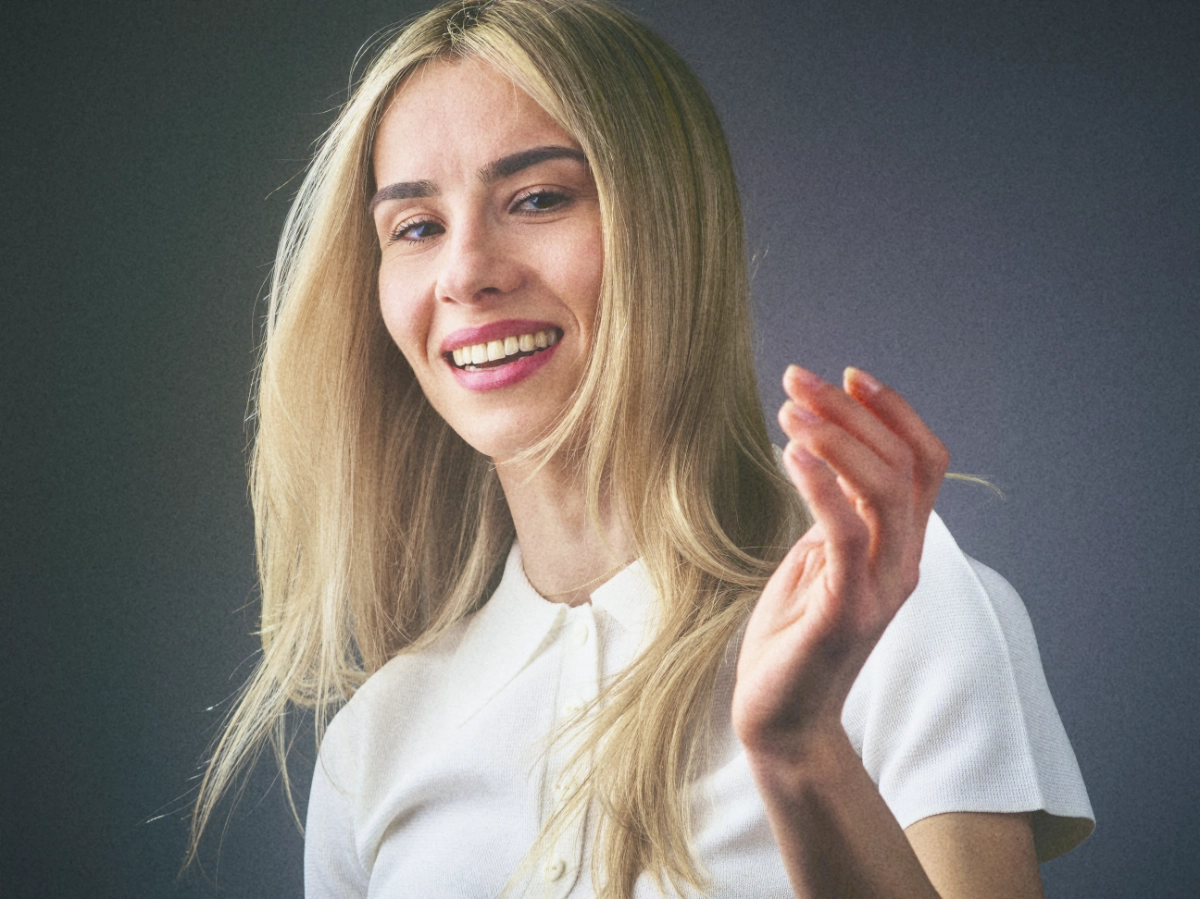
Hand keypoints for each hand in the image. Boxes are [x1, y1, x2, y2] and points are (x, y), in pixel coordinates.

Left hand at [732, 365, 949, 756]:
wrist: (780, 716)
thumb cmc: (793, 634)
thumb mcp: (819, 561)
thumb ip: (837, 516)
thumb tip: (826, 457)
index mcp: (901, 546)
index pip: (924, 463)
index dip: (895, 413)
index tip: (849, 375)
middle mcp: (904, 562)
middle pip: (901, 465)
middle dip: (850, 411)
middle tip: (797, 380)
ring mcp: (880, 588)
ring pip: (883, 491)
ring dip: (835, 438)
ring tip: (789, 408)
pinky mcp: (846, 611)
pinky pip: (845, 534)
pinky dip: (821, 487)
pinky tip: (789, 454)